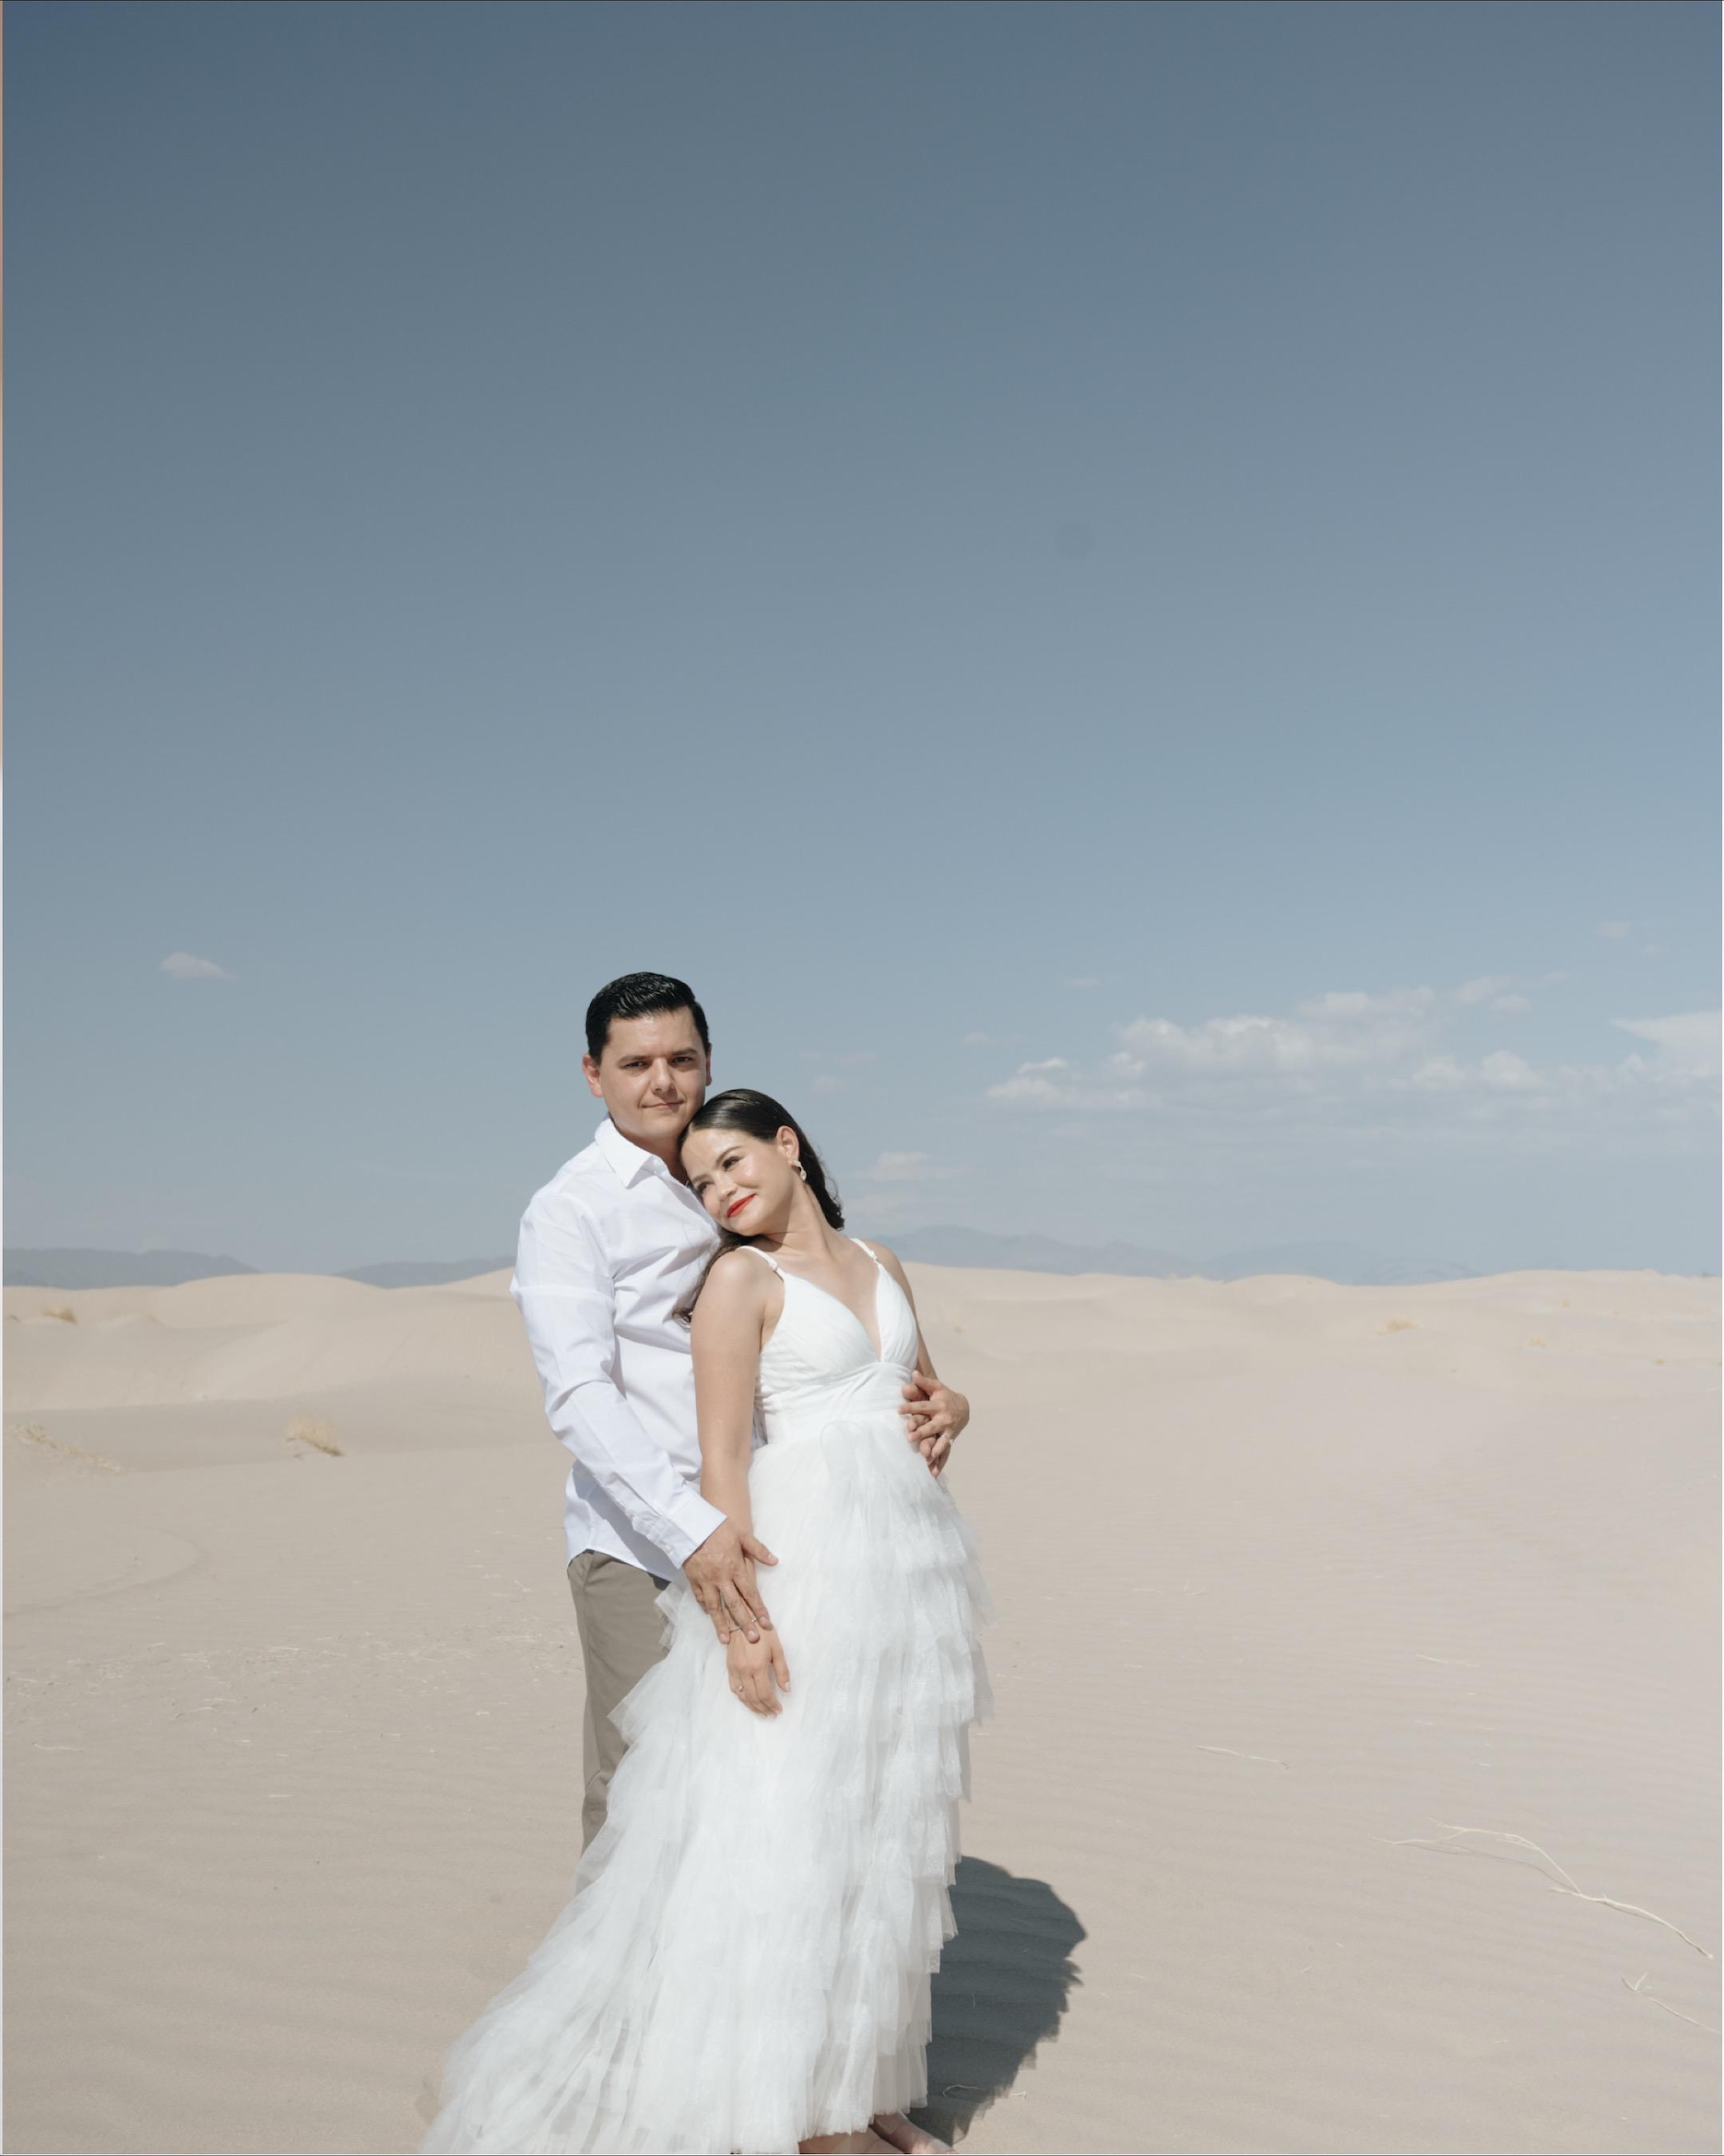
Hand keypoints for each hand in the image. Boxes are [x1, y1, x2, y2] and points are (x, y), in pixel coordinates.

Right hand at [684, 1519, 776, 1643]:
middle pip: (734, 1605)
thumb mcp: (742, 1534)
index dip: (759, 1609)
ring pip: (715, 1607)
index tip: (766, 1623)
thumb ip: (758, 1550)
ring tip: (726, 1640)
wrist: (690, 1524)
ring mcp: (705, 1580)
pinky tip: (710, 1616)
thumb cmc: (718, 1527)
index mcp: (735, 1567)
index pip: (750, 1593)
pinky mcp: (692, 1579)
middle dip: (744, 1623)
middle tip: (752, 1639)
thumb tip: (775, 1561)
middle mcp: (720, 1578)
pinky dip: (705, 1608)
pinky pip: (699, 1598)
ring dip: (721, 1624)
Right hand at [726, 1626, 789, 1715]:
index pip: (765, 1693)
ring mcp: (735, 1670)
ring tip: (762, 1712)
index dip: (772, 1704)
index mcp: (758, 1666)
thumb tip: (786, 1689)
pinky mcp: (729, 1667)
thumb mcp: (777, 1648)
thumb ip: (782, 1671)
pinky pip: (733, 1688)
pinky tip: (748, 1701)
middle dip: (764, 1709)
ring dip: (752, 1707)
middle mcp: (744, 1671)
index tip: (779, 1709)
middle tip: (772, 1714)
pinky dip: (741, 1698)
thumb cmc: (763, 1631)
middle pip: (753, 1698)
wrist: (743, 1618)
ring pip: (742, 1696)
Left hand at [899, 1377, 968, 1476]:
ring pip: (939, 1441)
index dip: (911, 1407)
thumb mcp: (936, 1387)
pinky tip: (933, 1472)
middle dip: (921, 1432)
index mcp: (938, 1405)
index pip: (922, 1407)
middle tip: (909, 1437)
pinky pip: (945, 1452)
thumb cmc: (944, 1395)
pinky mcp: (950, 1439)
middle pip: (931, 1426)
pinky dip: (940, 1462)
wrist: (963, 1407)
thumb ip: (924, 1382)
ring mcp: (948, 1431)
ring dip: (933, 1449)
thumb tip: (913, 1373)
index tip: (898, 1410)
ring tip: (925, 1456)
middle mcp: (943, 1419)